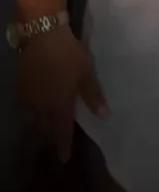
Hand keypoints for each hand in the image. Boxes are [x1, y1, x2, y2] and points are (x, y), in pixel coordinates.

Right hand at [17, 25, 108, 162]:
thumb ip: (93, 95)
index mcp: (59, 105)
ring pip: (34, 118)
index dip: (64, 145)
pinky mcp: (21, 84)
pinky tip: (37, 107)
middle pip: (45, 127)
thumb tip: (104, 116)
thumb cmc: (67, 54)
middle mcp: (41, 106)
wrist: (41, 34)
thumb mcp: (86, 73)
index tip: (64, 158)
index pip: (62, 131)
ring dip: (41, 125)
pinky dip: (33, 111)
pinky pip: (27, 105)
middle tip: (56, 142)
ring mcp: (29, 96)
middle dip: (51, 137)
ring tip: (46, 128)